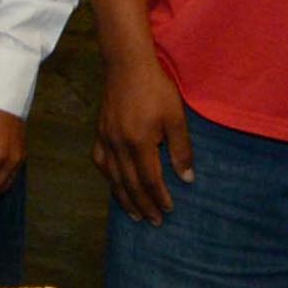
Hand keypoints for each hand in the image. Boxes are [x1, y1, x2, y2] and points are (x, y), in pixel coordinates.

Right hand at [93, 58, 189, 221]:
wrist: (127, 65)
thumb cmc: (156, 88)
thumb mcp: (176, 117)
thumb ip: (181, 149)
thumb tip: (187, 178)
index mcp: (139, 142)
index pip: (150, 180)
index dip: (159, 198)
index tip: (169, 210)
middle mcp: (119, 145)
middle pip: (131, 184)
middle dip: (143, 205)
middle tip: (154, 221)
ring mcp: (106, 140)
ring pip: (113, 178)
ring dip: (125, 199)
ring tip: (134, 214)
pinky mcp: (100, 133)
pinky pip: (101, 163)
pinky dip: (109, 178)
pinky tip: (115, 185)